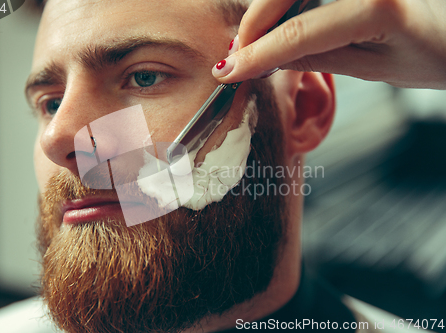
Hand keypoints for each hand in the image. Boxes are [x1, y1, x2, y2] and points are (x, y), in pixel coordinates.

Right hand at [213, 0, 445, 88]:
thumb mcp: (373, 68)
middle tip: (238, 54)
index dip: (256, 52)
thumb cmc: (433, 56)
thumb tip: (265, 58)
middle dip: (255, 20)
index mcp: (376, 5)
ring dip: (268, 9)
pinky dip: (287, 3)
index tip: (228, 70)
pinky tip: (280, 22)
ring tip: (256, 42)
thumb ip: (315, 56)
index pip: (297, 31)